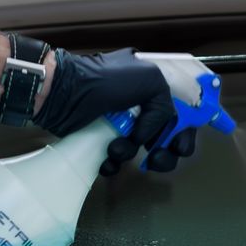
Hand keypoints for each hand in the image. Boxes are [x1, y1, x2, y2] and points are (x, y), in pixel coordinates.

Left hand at [33, 47, 203, 175]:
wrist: (59, 93)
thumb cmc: (102, 82)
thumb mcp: (147, 80)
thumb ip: (164, 106)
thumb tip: (150, 135)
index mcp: (151, 87)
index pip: (180, 112)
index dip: (186, 131)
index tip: (179, 146)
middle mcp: (138, 106)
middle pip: (165, 138)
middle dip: (165, 153)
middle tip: (156, 159)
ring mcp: (118, 124)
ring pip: (140, 153)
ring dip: (132, 156)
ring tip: (116, 149)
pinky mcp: (99, 140)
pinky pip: (116, 161)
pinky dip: (113, 164)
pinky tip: (105, 161)